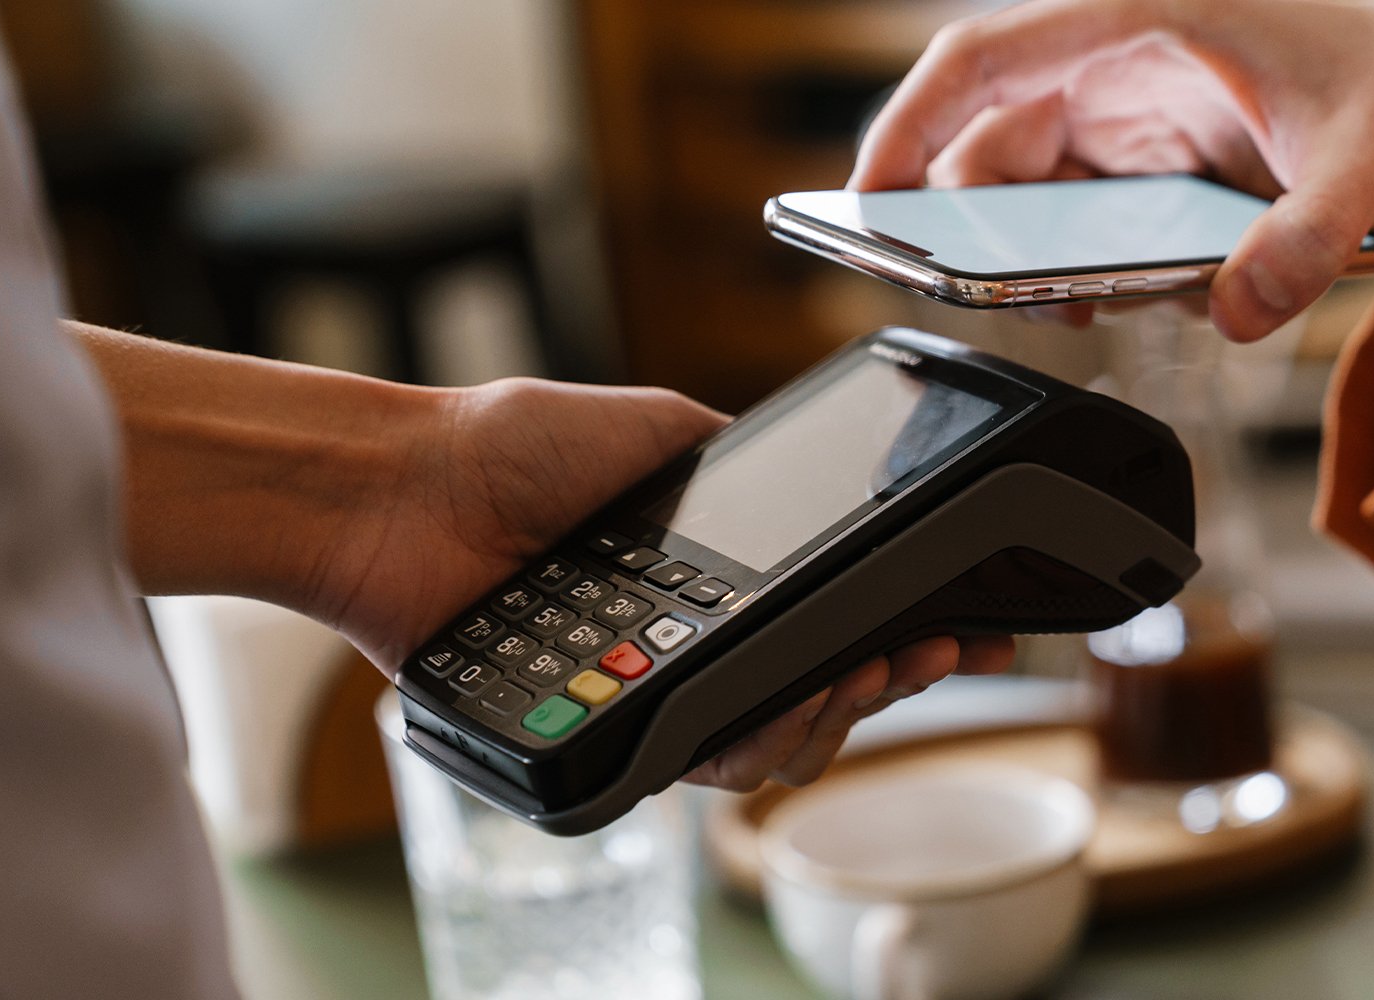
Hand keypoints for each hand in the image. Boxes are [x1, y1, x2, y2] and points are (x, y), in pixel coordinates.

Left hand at [301, 377, 1013, 789]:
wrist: (411, 494)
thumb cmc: (513, 446)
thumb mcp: (658, 428)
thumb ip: (740, 462)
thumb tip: (820, 483)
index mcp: (711, 571)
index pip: (823, 613)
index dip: (896, 626)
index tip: (962, 628)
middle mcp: (690, 636)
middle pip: (816, 689)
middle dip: (885, 676)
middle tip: (919, 651)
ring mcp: (653, 687)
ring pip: (771, 740)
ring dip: (830, 716)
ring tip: (852, 677)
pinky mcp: (607, 730)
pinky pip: (698, 763)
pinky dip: (750, 746)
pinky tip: (780, 714)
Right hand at [850, 0, 1373, 376]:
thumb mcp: (1373, 164)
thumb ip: (1306, 239)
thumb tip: (1240, 309)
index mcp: (1153, 19)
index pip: (991, 54)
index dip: (912, 121)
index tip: (868, 196)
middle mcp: (1122, 68)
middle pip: (990, 141)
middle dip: (967, 221)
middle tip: (970, 292)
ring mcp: (1129, 123)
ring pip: (1024, 192)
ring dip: (1027, 258)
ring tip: (1076, 304)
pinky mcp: (1146, 174)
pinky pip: (1072, 225)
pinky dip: (1076, 272)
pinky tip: (1119, 299)